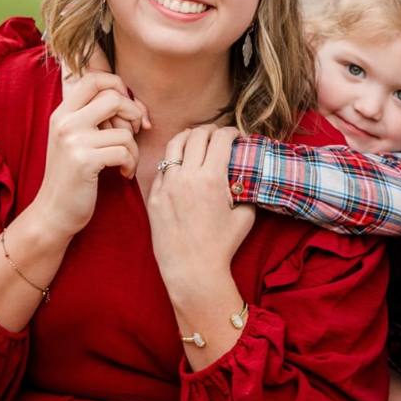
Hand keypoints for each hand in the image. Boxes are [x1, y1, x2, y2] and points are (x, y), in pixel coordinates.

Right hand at [30, 72, 144, 237]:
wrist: (53, 213)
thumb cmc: (73, 175)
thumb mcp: (76, 138)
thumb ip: (94, 116)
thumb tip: (130, 97)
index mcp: (62, 113)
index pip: (94, 78)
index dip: (119, 86)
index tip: (129, 107)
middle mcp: (65, 122)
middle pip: (114, 97)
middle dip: (135, 114)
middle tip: (135, 133)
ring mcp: (73, 141)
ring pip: (125, 130)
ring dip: (135, 148)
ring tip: (127, 161)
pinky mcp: (84, 161)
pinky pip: (125, 151)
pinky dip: (132, 163)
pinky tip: (124, 173)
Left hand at [146, 125, 253, 305]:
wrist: (192, 270)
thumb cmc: (222, 246)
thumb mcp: (245, 216)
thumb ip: (245, 190)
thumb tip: (246, 176)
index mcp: (211, 179)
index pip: (220, 139)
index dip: (231, 131)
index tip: (236, 135)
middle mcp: (187, 177)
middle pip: (197, 136)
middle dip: (210, 130)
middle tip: (218, 134)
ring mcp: (167, 186)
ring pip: (174, 145)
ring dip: (188, 137)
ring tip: (196, 140)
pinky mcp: (154, 197)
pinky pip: (162, 169)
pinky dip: (174, 161)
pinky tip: (181, 165)